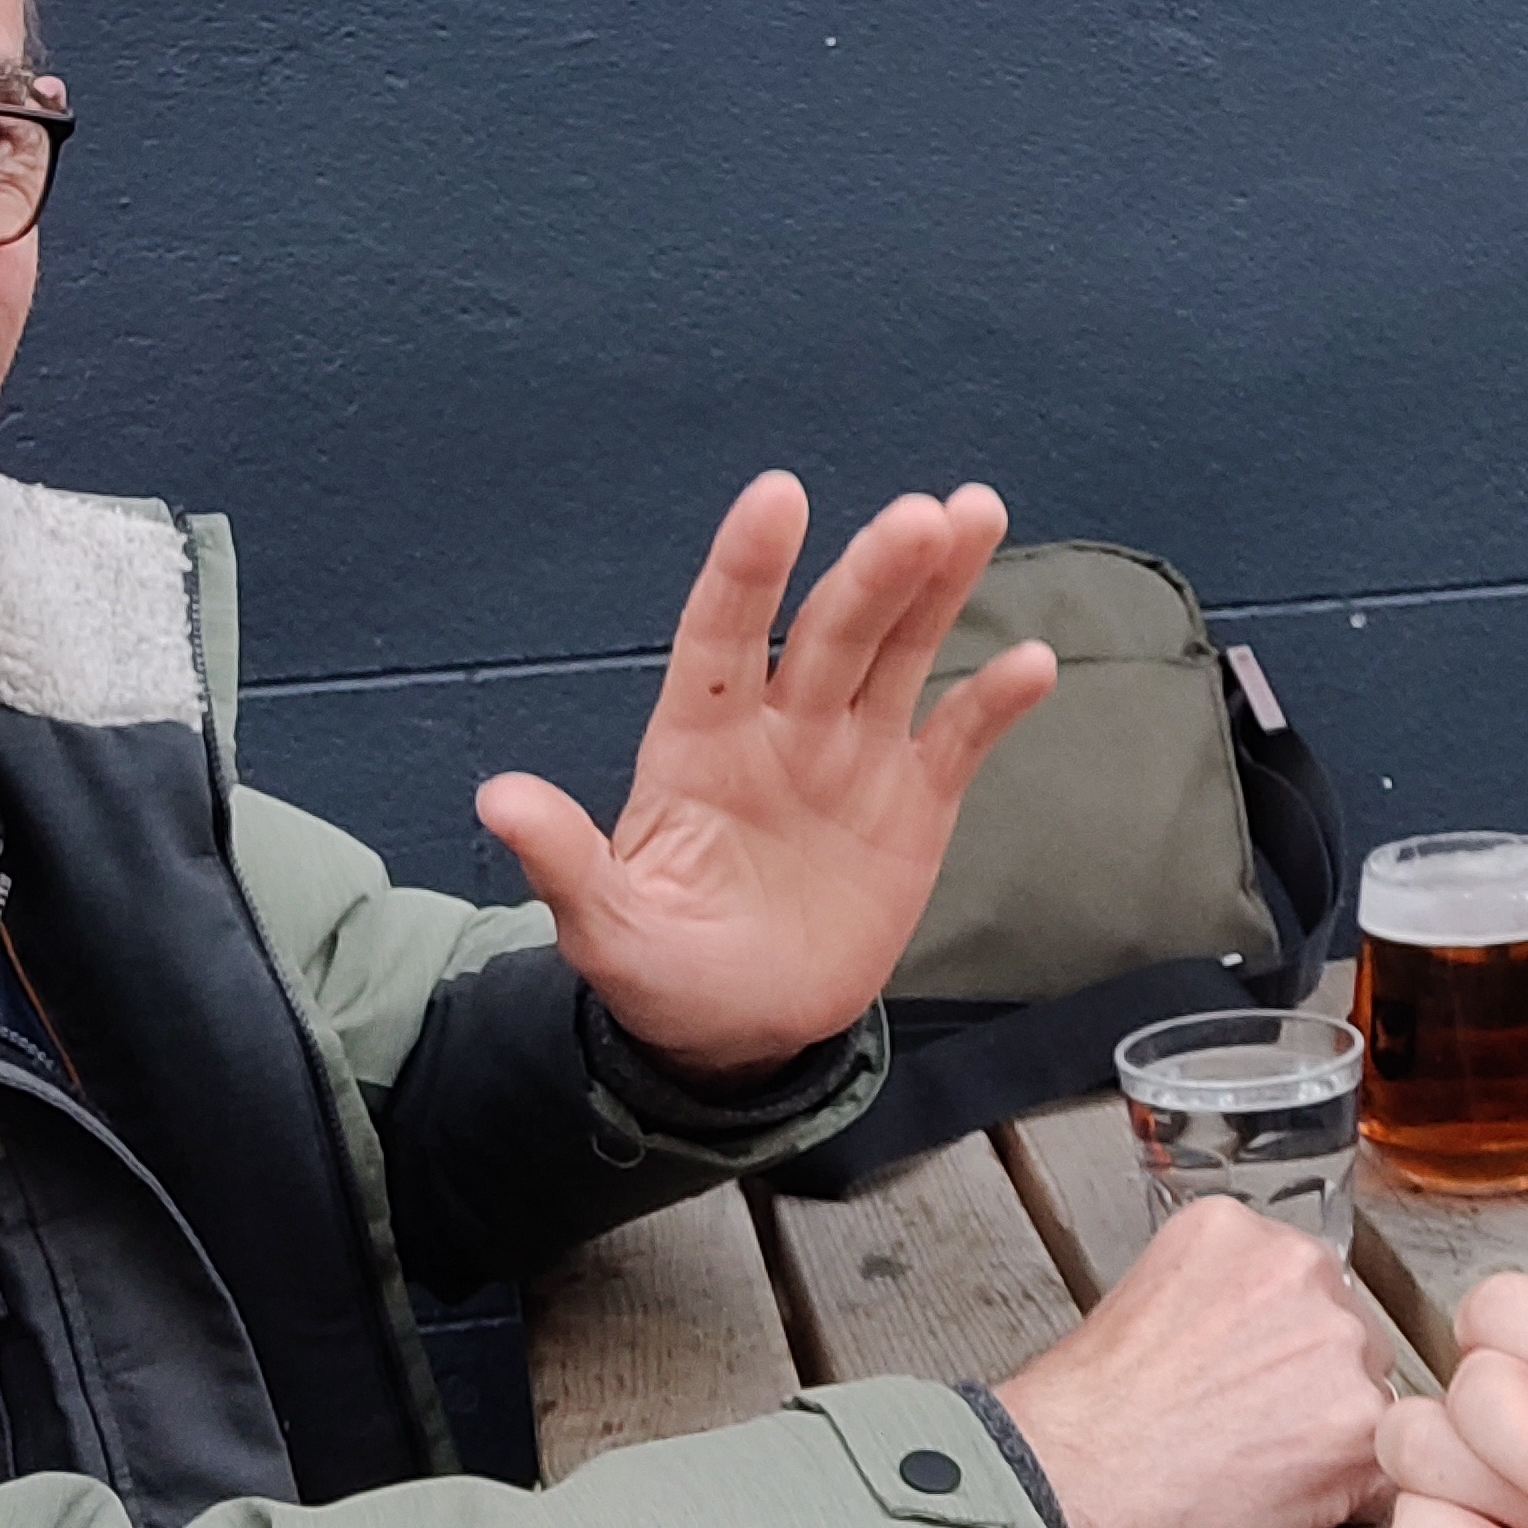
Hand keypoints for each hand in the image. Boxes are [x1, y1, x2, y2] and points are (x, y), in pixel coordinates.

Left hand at [478, 473, 1056, 1078]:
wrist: (743, 1033)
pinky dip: (995, 700)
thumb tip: (495, 798)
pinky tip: (1032, 660)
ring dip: (938, 587)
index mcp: (699, 741)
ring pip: (899, 651)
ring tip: (976, 514)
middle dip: (875, 571)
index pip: (722, 634)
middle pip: (832, 630)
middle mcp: (780, 726)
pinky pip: (958, 737)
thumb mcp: (605, 929)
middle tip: (922, 516)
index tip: (779, 495)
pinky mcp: (914, 802)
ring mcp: (852, 755)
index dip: (748, 567)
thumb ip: (564, 862)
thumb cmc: (661, 969)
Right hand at [990, 1199, 1389, 1527]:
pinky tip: (1280, 1503)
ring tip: (1255, 1469)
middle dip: (1313, 1383)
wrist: (1063, 1484)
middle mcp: (1301, 1271)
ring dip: (1332, 1437)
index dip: (1278, 1342)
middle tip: (1249, 1429)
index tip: (1248, 1377)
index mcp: (1242, 1231)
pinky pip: (1382, 1470)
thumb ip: (1221, 1295)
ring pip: (1370, 1398)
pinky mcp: (1358, 1432)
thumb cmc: (1082, 1417)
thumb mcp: (1142, 1297)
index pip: (1303, 1282)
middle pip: (1348, 1332)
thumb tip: (1261, 1335)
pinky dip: (1344, 1496)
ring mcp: (1338, 1349)